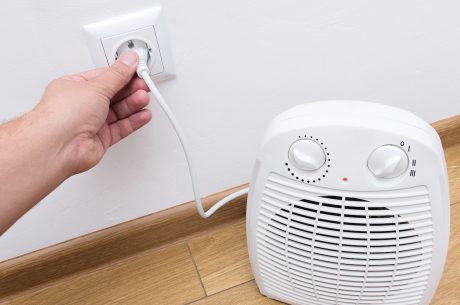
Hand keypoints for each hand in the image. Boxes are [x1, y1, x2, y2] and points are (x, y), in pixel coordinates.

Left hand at [33, 51, 151, 174]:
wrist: (59, 146)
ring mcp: (91, 122)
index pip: (103, 76)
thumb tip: (128, 61)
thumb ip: (117, 75)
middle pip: (113, 94)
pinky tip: (143, 115)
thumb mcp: (96, 86)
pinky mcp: (100, 139)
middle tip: (144, 84)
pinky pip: (121, 127)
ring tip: (144, 98)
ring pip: (118, 111)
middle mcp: (82, 105)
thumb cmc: (63, 115)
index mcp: (75, 87)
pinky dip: (133, 121)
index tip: (137, 70)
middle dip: (130, 89)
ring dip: (133, 104)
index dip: (122, 73)